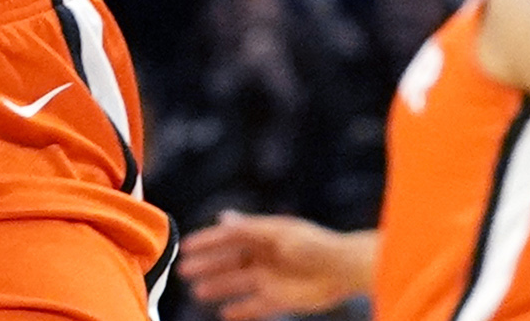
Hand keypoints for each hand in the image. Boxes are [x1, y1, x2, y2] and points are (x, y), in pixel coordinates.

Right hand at [177, 209, 369, 318]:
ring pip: (238, 283)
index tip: (185, 246)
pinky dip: (240, 310)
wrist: (346, 271)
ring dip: (218, 287)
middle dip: (207, 266)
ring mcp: (272, 278)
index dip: (207, 241)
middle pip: (229, 261)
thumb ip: (251, 229)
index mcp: (263, 235)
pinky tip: (224, 314)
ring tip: (198, 293)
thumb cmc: (316, 247)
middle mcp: (264, 256)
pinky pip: (255, 306)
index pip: (228, 237)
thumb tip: (222, 218)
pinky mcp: (282, 299)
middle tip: (182, 272)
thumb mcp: (281, 235)